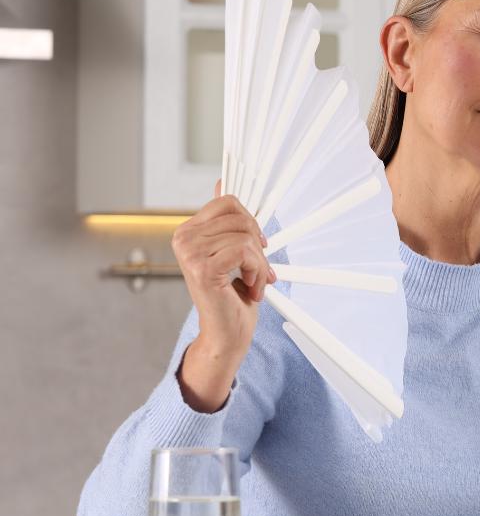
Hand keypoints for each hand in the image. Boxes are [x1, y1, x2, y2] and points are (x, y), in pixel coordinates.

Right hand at [169, 180, 276, 410]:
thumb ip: (227, 220)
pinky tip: (250, 288)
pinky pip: (246, 252)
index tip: (257, 243)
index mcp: (188, 230)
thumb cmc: (233, 295)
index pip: (229, 201)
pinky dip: (257, 271)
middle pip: (241, 218)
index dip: (251, 221)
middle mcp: (183, 238)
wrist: (228, 333)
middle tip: (255, 271)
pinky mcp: (202, 268)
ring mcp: (189, 252)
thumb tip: (222, 182)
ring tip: (251, 282)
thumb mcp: (234, 251)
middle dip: (258, 246)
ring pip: (246, 236)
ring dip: (259, 264)